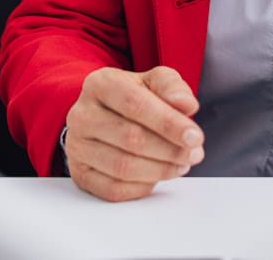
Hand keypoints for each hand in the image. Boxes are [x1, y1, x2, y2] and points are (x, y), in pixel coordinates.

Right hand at [63, 65, 204, 201]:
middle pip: (131, 138)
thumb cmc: (132, 99)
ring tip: (181, 164)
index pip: (135, 104)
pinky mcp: (79, 173)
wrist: (104, 116)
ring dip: (160, 170)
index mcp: (100, 84)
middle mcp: (82, 114)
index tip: (195, 136)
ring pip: (123, 167)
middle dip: (170, 150)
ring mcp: (77, 146)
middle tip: (194, 153)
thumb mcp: (153, 82)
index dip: (168, 123)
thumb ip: (172, 87)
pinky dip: (142, 187)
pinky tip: (156, 175)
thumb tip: (186, 104)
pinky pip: (113, 189)